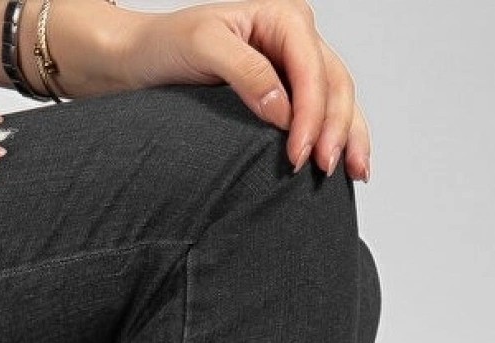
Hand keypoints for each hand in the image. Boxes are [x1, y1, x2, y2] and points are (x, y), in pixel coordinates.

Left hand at [119, 1, 370, 179]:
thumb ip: (246, 72)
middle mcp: (294, 37)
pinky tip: (349, 162)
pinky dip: (340, 136)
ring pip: (339, 98)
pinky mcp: (287, 90)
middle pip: (334, 83)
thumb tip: (283, 110)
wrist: (141, 59)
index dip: (311, 114)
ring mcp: (294, 64)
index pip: (311, 68)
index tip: (298, 154)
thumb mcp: (203, 47)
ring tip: (352, 173)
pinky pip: (324, 112)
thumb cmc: (166, 45)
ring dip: (349, 136)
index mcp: (282, 17)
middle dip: (336, 128)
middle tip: (324, 169)